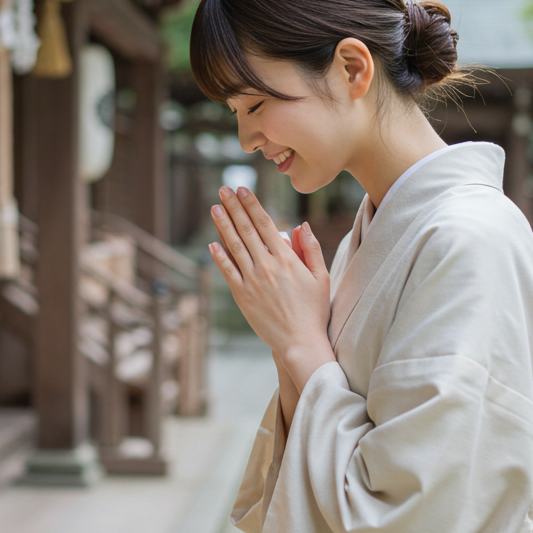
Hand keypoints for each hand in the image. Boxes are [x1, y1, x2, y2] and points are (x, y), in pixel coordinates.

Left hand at [208, 187, 335, 390]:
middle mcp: (267, 266)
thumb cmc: (314, 311)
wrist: (300, 342)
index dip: (252, 205)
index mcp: (287, 259)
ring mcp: (252, 281)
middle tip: (223, 190)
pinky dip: (219, 256)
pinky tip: (211, 243)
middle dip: (233, 207)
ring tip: (214, 208)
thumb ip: (311, 249)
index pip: (265, 224)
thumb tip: (301, 225)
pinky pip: (227, 271)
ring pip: (234, 247)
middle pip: (246, 230)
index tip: (242, 190)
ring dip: (223, 225)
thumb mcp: (321, 277)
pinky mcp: (242, 296)